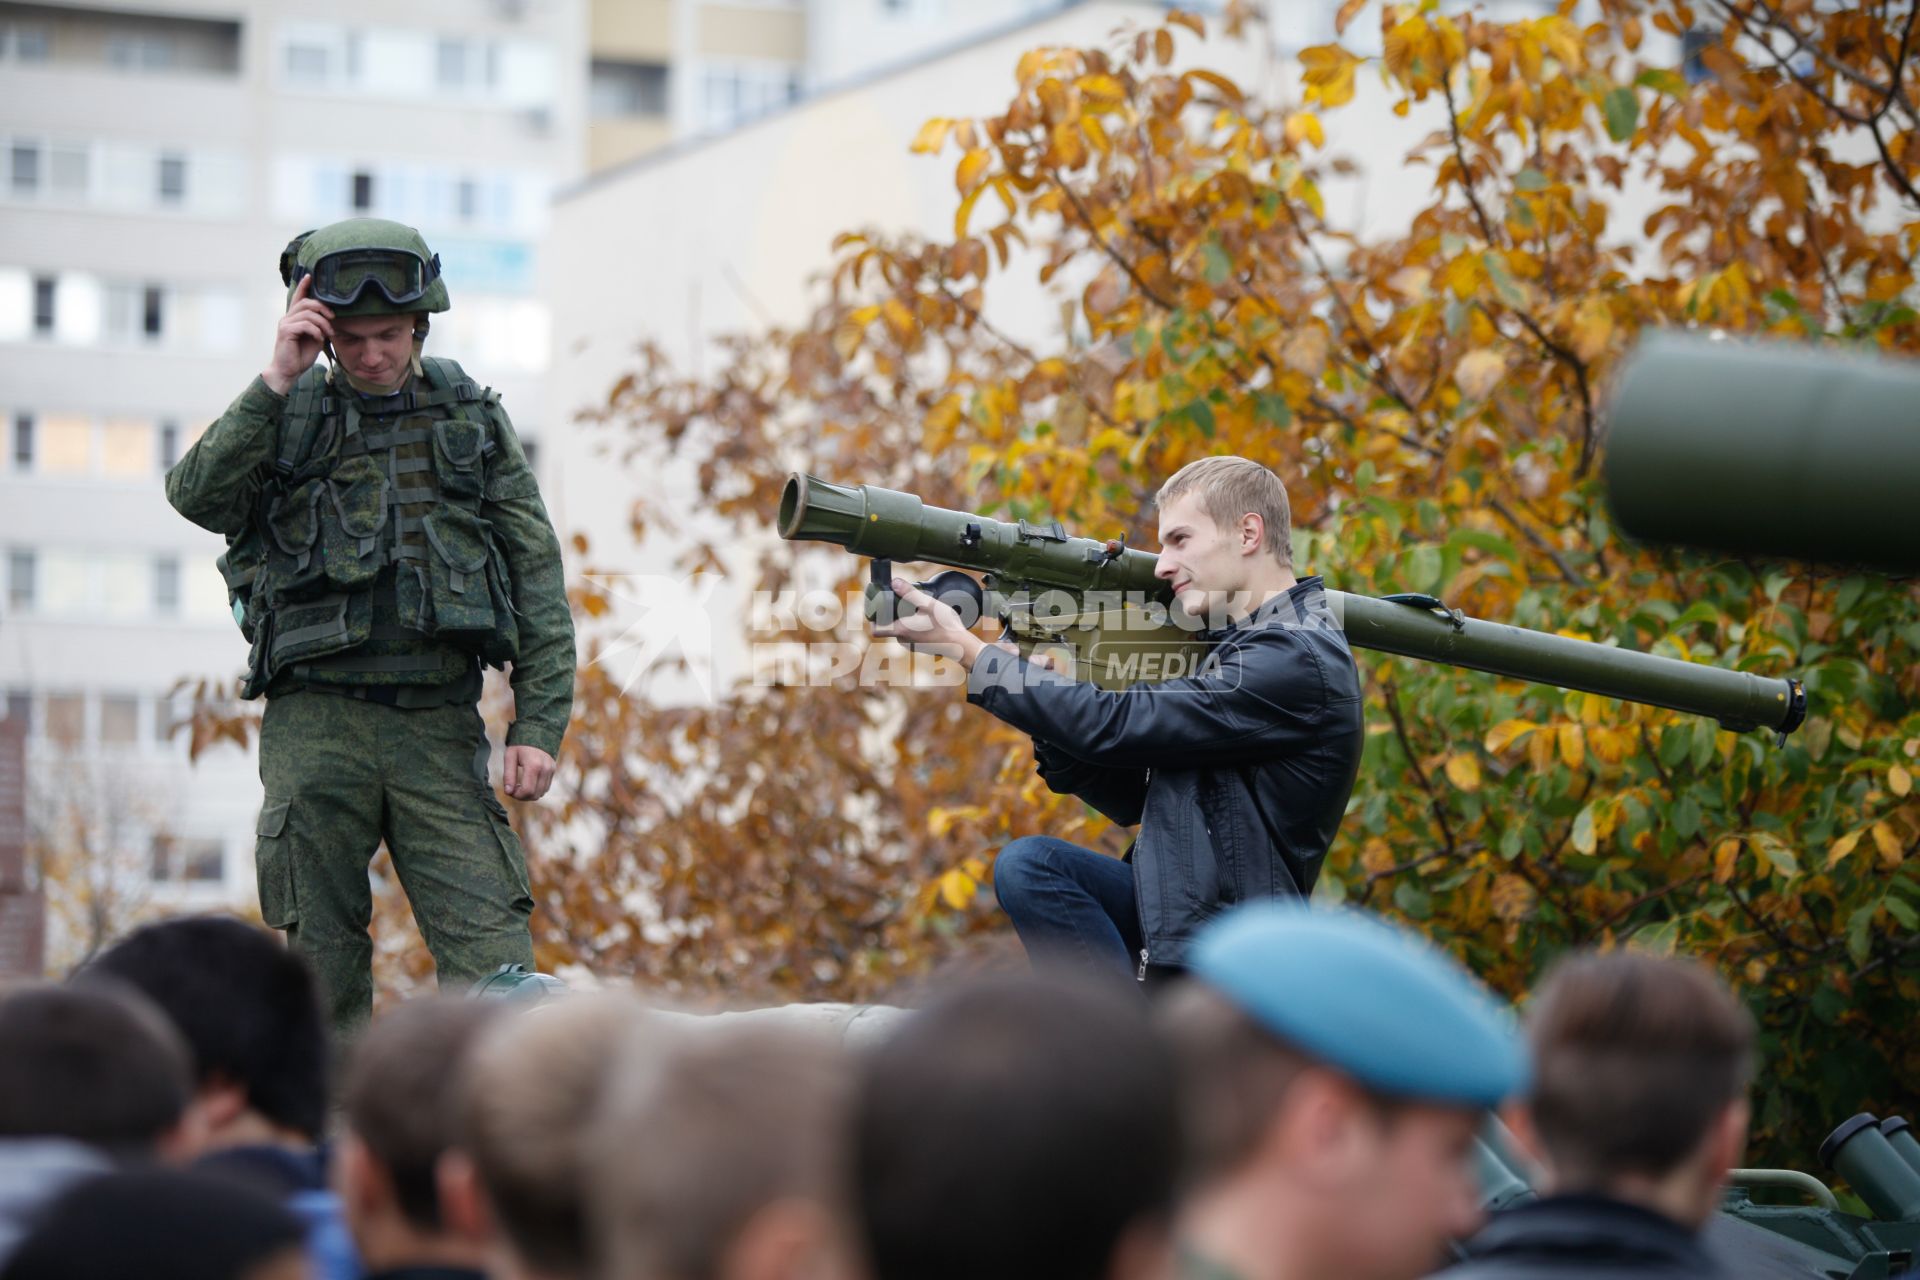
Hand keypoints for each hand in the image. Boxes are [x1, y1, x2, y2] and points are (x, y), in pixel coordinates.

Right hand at [262, 275, 333, 394]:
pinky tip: (319, 339)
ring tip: (329, 333)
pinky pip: (305, 325)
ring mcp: (285, 323)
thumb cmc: (301, 355)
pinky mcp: (286, 331)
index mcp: (294, 318)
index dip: (304, 286)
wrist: (289, 371)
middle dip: (323, 308)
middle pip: (306, 302)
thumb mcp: (315, 338)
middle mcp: (287, 317)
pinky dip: (316, 331)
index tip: (310, 276)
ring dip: (323, 323)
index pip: (298, 297)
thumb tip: (331, 318)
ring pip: (308, 313)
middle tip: (333, 319)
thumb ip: (319, 326)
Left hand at [503, 745, 555, 800]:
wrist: (537, 732)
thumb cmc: (520, 745)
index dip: (517, 796)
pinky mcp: (553, 771)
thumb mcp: (510, 757)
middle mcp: (545, 769)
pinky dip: (536, 789)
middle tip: (514, 789)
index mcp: (533, 765)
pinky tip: (529, 783)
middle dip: (523, 796)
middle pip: (535, 794)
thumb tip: (508, 792)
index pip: (527, 790)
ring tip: (521, 786)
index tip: (510, 791)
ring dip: (530, 794)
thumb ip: (508, 775)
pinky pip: (546, 788)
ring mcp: (551, 770)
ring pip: (541, 793)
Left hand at [873, 577, 987, 667]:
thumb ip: (909, 593)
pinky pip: (910, 633)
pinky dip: (912, 624)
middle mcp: (903, 640)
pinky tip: (924, 616)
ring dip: (903, 617)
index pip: (875, 629)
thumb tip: (894, 582)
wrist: (960, 645)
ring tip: (914, 606)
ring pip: (900, 628)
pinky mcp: (920, 645)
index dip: (871, 618)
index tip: (875, 606)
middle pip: (888, 625)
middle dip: (891, 612)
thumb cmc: (945, 626)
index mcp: (901, 630)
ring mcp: (911, 644)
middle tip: (898, 599)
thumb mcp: (927, 604)